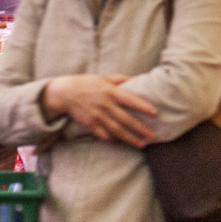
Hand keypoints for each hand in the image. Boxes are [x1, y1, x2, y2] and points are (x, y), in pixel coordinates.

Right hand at [41, 74, 158, 145]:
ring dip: (130, 138)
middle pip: (125, 120)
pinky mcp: (90, 125)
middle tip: (153, 136)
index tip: (155, 113)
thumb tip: (138, 78)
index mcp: (110, 91)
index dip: (143, 106)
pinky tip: (122, 143)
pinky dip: (113, 140)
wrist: (65, 93)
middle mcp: (105, 105)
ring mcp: (97, 116)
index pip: (130, 100)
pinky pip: (104, 135)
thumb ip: (121, 79)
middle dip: (140, 129)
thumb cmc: (87, 83)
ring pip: (116, 130)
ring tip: (142, 144)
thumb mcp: (104, 77)